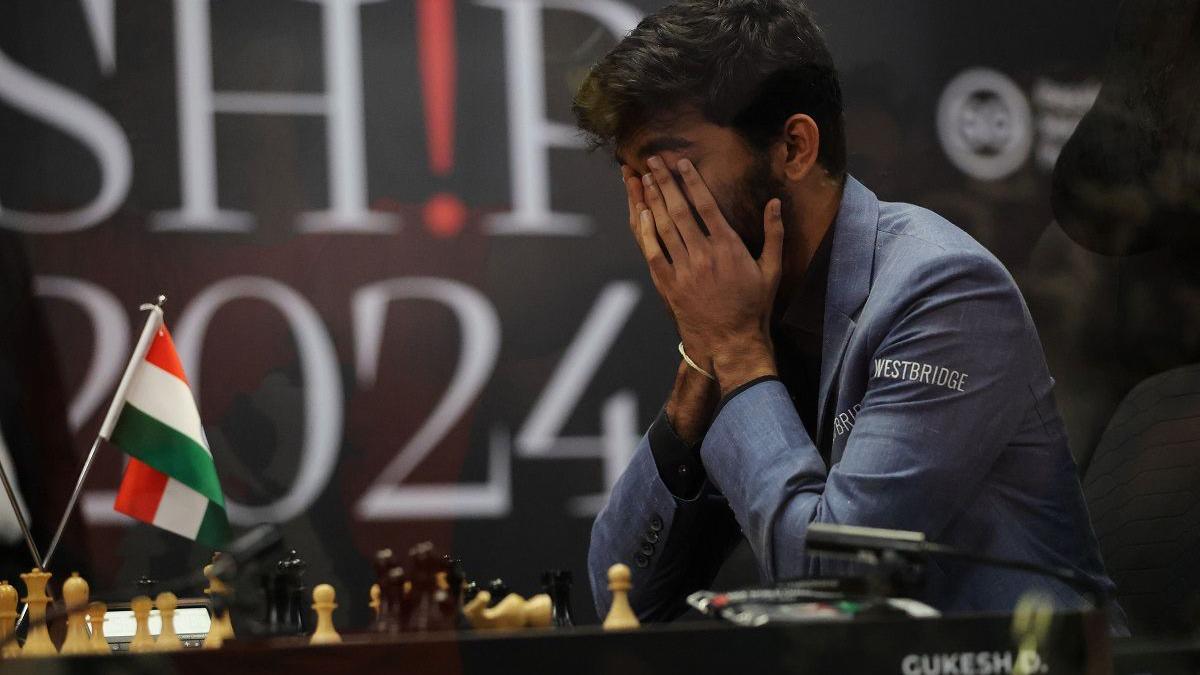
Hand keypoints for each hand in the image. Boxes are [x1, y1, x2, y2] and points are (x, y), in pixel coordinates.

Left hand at [636, 156, 781, 393]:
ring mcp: (684, 269)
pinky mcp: (669, 284)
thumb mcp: (772, 270)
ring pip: (664, 227)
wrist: (730, 342)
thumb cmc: (754, 306)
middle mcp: (703, 254)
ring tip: (643, 178)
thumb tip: (776, 203)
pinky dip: (645, 232)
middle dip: (665, 182)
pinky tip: (640, 214)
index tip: (681, 162)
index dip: (692, 181)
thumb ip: (774, 234)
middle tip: (653, 161)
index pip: (706, 205)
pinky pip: (652, 253)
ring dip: (652, 200)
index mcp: (728, 247)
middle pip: (679, 210)